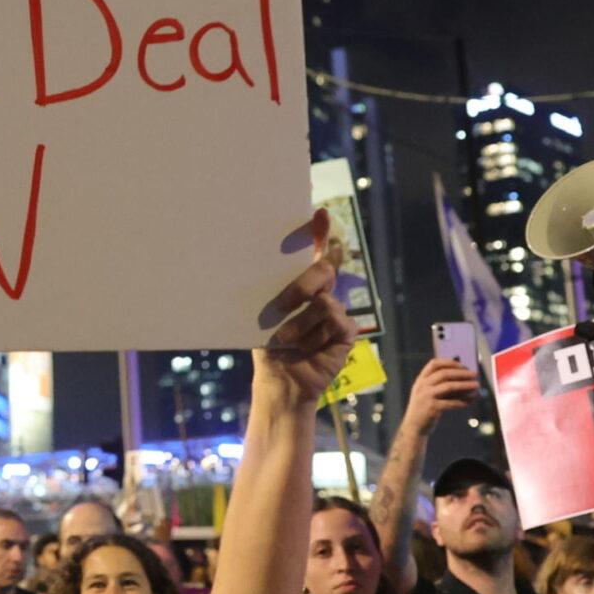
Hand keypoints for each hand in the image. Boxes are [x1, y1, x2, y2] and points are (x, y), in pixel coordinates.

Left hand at [253, 209, 353, 404]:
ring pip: (323, 301)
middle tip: (281, 306)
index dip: (320, 232)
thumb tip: (247, 264)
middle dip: (301, 285)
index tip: (319, 214)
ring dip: (300, 324)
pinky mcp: (346, 331)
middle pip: (323, 269)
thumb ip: (269, 292)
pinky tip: (307, 348)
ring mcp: (336, 311)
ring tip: (286, 340)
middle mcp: (322, 293)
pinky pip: (335, 322)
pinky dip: (315, 336)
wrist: (280, 379)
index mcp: (300, 286)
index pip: (315, 253)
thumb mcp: (263, 315)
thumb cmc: (268, 346)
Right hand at [397, 358, 481, 440]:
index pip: (434, 364)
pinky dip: (463, 401)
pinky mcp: (432, 408)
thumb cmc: (426, 409)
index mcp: (421, 380)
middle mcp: (422, 386)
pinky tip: (471, 400)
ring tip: (477, 385)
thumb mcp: (429, 394)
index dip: (449, 362)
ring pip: (449, 386)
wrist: (414, 427)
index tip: (463, 365)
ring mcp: (426, 397)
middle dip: (461, 373)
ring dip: (465, 385)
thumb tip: (465, 379)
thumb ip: (441, 385)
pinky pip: (451, 402)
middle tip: (475, 374)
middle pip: (444, 374)